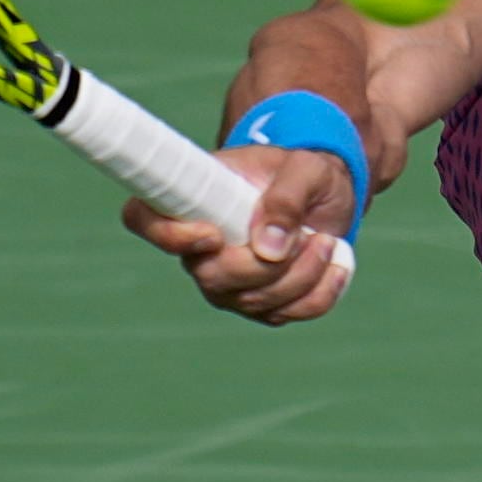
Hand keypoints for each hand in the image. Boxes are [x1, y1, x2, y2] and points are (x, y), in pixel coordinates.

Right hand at [122, 132, 356, 326]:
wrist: (328, 194)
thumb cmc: (304, 170)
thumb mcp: (305, 167)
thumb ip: (287, 198)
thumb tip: (268, 249)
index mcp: (194, 199)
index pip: (144, 219)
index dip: (167, 235)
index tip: (212, 234)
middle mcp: (200, 249)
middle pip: (212, 279)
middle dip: (268, 267)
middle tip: (309, 235)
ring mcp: (228, 283)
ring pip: (255, 303)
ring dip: (302, 276)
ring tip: (325, 240)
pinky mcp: (261, 304)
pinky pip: (287, 314)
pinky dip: (320, 293)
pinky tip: (336, 264)